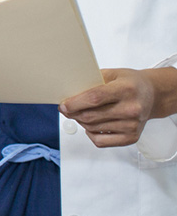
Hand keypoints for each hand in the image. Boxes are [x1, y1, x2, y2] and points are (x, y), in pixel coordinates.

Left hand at [59, 68, 176, 146]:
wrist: (152, 95)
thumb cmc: (130, 84)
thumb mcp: (112, 74)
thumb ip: (91, 81)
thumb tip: (69, 91)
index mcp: (126, 89)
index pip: (95, 98)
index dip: (75, 103)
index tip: (63, 105)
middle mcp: (131, 109)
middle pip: (91, 116)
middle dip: (73, 113)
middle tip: (67, 109)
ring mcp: (132, 125)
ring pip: (93, 128)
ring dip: (81, 122)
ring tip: (81, 113)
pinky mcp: (132, 137)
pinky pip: (101, 142)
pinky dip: (91, 134)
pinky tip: (92, 125)